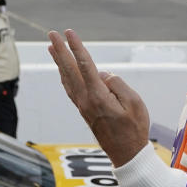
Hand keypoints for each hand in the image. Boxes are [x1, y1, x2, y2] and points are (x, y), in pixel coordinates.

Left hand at [48, 29, 149, 167]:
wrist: (126, 154)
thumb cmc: (134, 128)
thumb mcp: (134, 103)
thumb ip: (117, 84)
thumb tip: (102, 75)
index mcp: (98, 96)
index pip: (85, 65)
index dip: (76, 47)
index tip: (69, 32)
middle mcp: (85, 100)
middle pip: (69, 70)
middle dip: (60, 50)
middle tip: (51, 34)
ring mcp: (82, 106)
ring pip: (67, 79)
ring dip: (59, 62)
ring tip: (52, 47)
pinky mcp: (84, 111)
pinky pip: (70, 89)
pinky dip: (64, 76)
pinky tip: (62, 71)